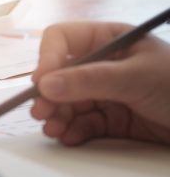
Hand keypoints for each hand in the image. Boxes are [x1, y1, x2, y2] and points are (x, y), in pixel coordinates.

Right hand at [30, 22, 169, 145]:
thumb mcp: (136, 78)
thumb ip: (90, 81)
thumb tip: (44, 84)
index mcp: (109, 40)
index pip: (62, 40)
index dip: (47, 58)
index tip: (41, 83)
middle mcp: (102, 64)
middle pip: (58, 75)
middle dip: (49, 94)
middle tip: (42, 113)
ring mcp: (105, 92)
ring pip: (66, 102)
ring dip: (56, 115)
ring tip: (54, 130)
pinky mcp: (110, 119)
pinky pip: (81, 123)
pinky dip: (71, 131)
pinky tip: (68, 136)